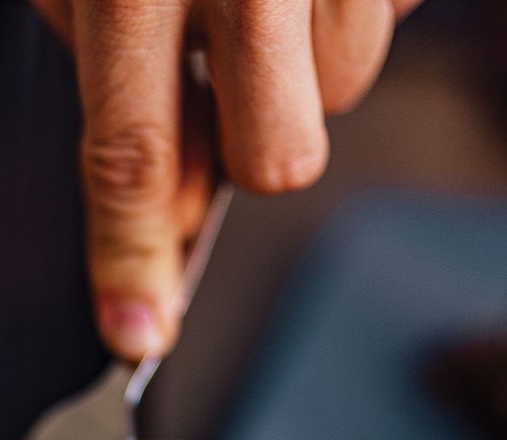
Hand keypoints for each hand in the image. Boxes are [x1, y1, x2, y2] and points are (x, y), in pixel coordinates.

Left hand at [30, 0, 421, 359]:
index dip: (131, 259)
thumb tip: (159, 214)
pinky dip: (346, 6)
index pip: (127, 155)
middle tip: (232, 74)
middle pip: (280, 158)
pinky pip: (388, 18)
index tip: (136, 339)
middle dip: (255, 143)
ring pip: (347, 93)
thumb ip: (119, 91)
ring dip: (304, 65)